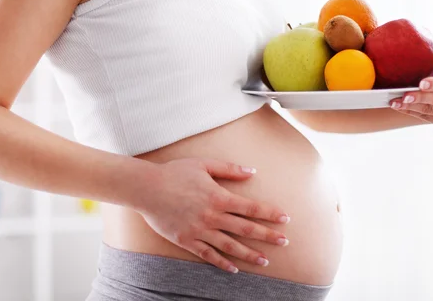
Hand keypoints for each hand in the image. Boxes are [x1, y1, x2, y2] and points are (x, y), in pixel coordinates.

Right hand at [136, 158, 289, 272]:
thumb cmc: (175, 173)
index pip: (250, 207)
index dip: (269, 213)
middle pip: (245, 228)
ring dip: (249, 254)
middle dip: (267, 235)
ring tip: (265, 260)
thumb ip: (229, 169)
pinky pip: (208, 255)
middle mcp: (212, 216)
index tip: (285, 219)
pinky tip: (234, 269)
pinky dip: (222, 263)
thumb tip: (252, 171)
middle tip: (285, 241)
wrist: (146, 188)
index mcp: (218, 197)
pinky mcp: (186, 240)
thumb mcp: (203, 164)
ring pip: (230, 246)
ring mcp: (199, 230)